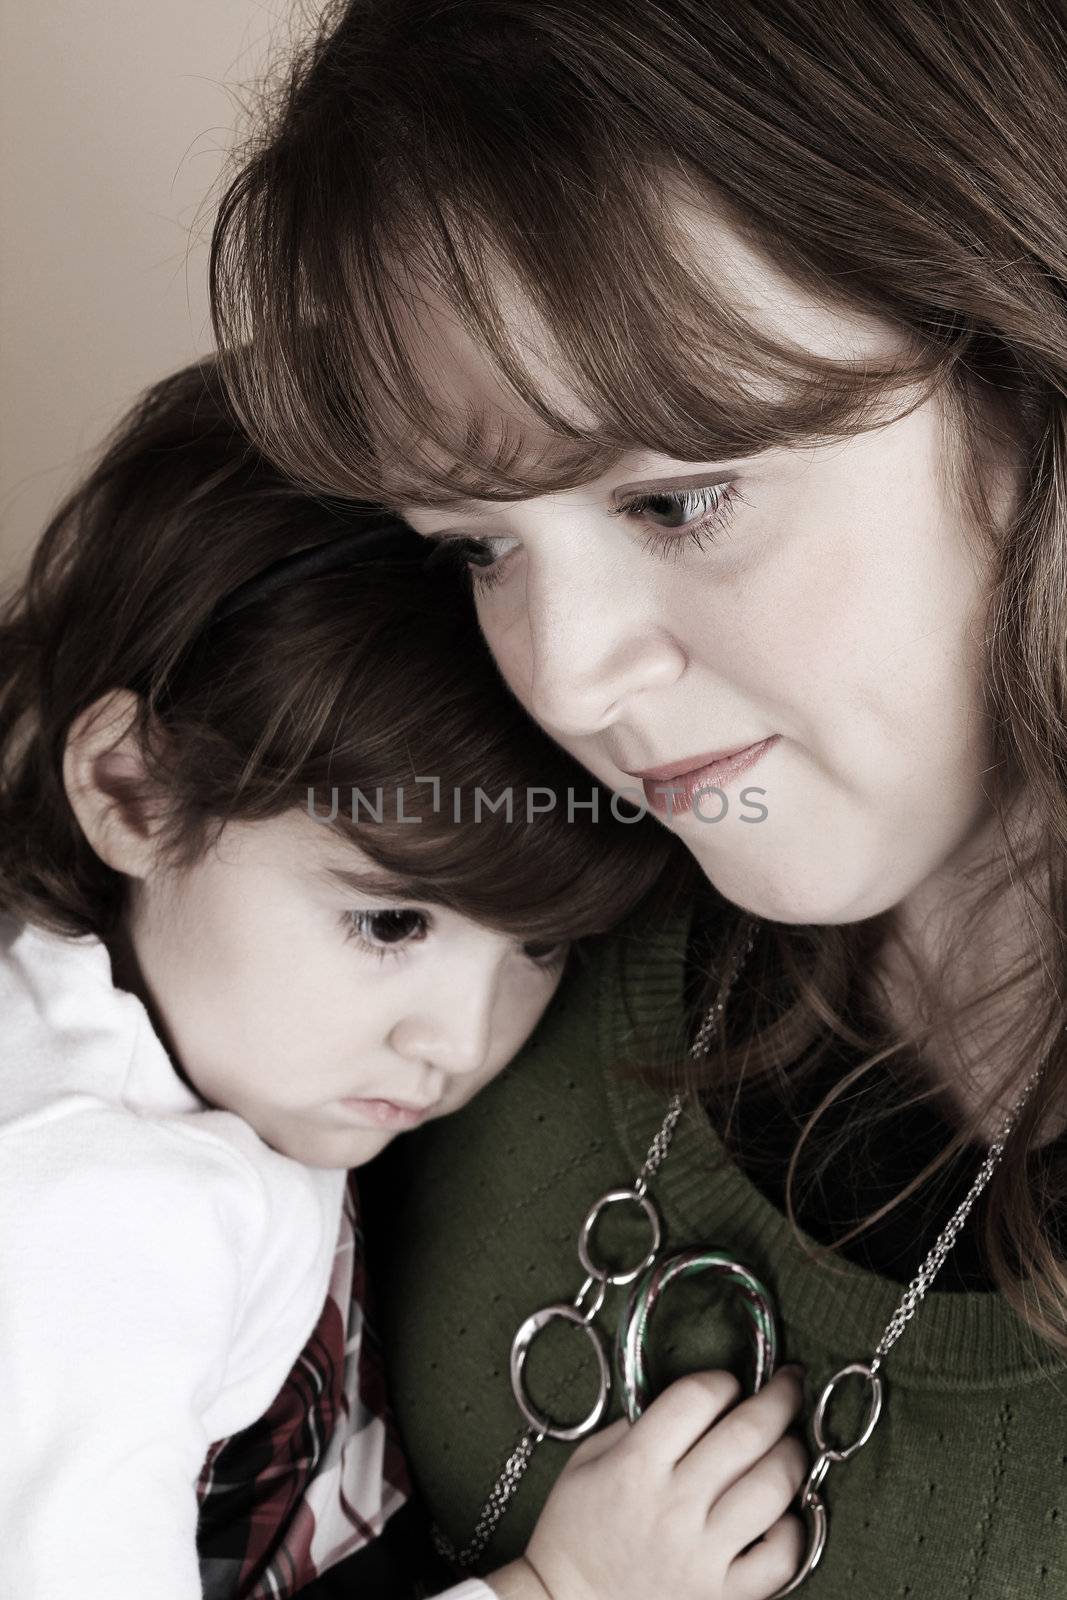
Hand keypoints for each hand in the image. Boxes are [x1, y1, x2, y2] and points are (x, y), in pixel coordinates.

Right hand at [504, 1364, 807, 1599]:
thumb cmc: (575, 1533)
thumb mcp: (586, 1461)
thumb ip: (634, 1426)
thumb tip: (688, 1402)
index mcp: (635, 1466)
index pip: (696, 1398)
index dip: (721, 1380)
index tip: (729, 1382)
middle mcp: (674, 1506)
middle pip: (746, 1433)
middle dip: (779, 1398)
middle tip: (789, 1385)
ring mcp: (702, 1554)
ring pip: (773, 1488)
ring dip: (792, 1455)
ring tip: (791, 1445)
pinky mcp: (723, 1594)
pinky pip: (782, 1557)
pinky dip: (794, 1529)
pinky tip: (784, 1513)